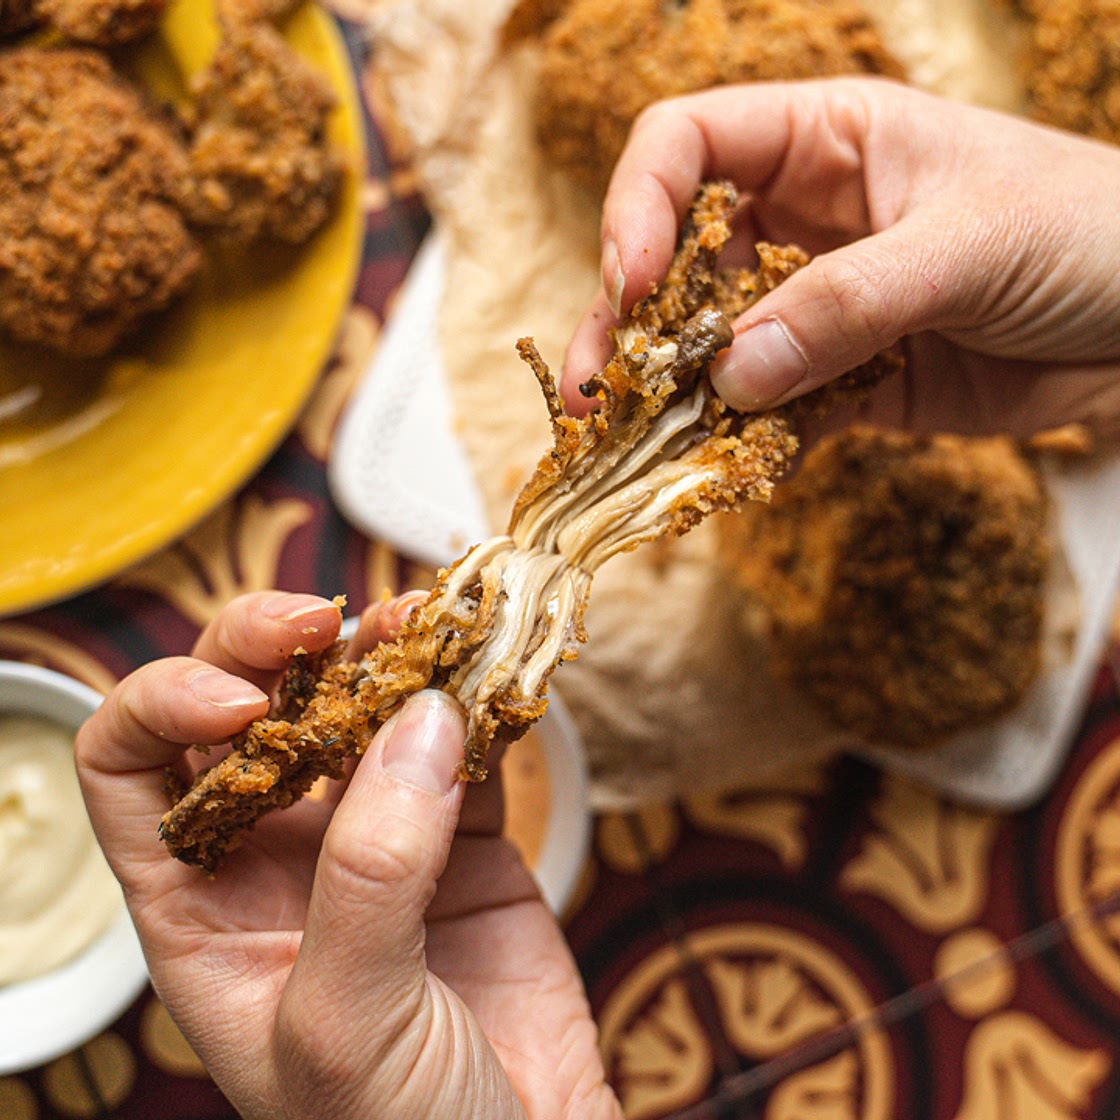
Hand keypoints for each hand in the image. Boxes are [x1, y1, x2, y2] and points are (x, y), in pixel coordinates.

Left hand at [75, 591, 619, 1119]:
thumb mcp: (343, 1026)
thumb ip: (369, 872)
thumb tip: (418, 721)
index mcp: (202, 907)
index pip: (133, 767)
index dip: (166, 704)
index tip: (246, 695)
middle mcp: (280, 857)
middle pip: (248, 707)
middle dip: (279, 649)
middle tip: (335, 620)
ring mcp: (378, 840)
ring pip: (364, 709)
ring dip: (392, 655)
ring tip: (432, 628)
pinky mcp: (467, 839)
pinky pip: (465, 745)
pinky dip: (480, 702)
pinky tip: (495, 679)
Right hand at [562, 77, 1119, 441]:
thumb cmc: (1089, 232)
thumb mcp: (967, 245)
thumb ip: (846, 303)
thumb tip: (731, 371)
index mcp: (826, 141)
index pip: (687, 146)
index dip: (640, 206)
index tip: (632, 284)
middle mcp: (805, 220)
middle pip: (676, 259)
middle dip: (626, 320)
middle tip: (594, 387)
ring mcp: (818, 307)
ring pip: (713, 345)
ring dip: (669, 394)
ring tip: (626, 440)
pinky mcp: (844, 383)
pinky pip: (769, 412)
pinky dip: (739, 443)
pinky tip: (711, 472)